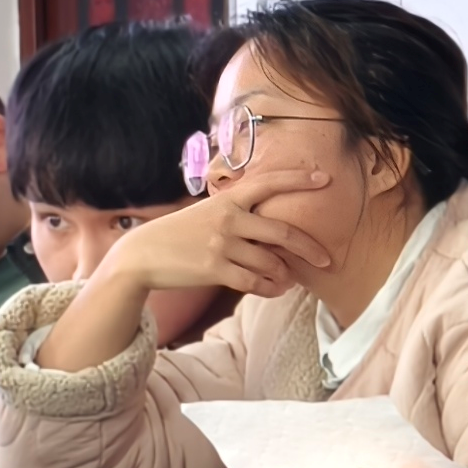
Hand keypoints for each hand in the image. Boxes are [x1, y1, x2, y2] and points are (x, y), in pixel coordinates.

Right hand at [36, 163, 332, 374]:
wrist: (140, 256)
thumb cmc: (177, 234)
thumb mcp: (205, 213)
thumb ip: (235, 213)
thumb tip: (269, 226)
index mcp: (227, 200)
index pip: (268, 183)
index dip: (298, 179)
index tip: (326, 178)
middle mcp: (228, 219)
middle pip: (283, 232)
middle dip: (310, 247)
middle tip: (327, 259)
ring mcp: (222, 245)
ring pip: (270, 262)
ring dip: (285, 274)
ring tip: (290, 280)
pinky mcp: (214, 269)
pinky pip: (254, 282)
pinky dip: (270, 288)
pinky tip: (275, 289)